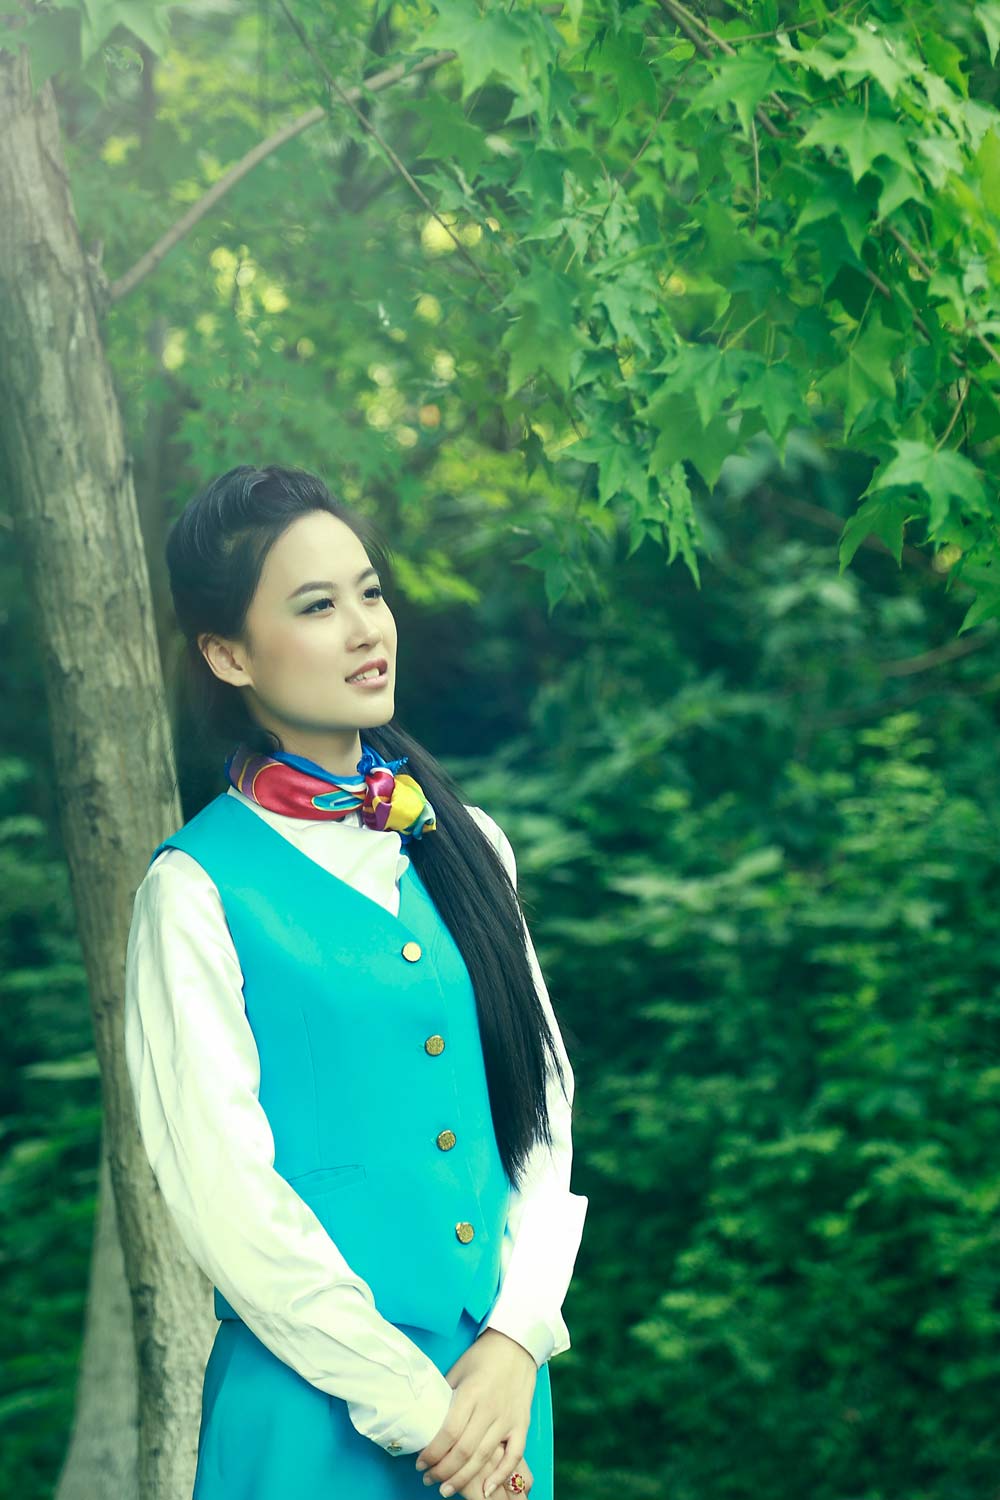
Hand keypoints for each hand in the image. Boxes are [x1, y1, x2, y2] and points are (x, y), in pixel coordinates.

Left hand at [414, 1328, 536, 1497]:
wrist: (517, 1344)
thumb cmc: (482, 1356)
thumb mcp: (458, 1371)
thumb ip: (445, 1396)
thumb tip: (426, 1420)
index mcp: (471, 1393)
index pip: (448, 1433)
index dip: (432, 1453)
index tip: (419, 1463)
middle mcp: (490, 1409)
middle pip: (464, 1450)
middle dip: (443, 1471)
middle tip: (428, 1480)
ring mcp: (508, 1418)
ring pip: (485, 1457)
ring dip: (463, 1478)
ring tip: (445, 1490)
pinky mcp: (522, 1423)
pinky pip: (514, 1455)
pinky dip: (501, 1475)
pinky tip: (485, 1488)